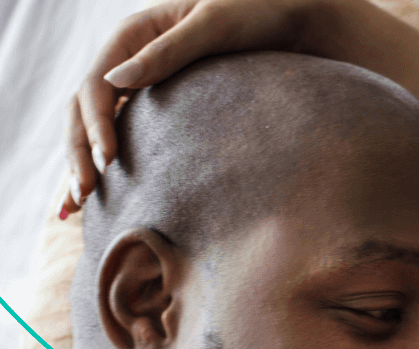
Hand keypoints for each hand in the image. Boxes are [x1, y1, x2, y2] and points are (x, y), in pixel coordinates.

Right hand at [62, 0, 319, 216]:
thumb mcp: (213, 27)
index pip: (96, 87)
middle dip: (79, 153)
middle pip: (85, 109)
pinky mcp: (160, 100)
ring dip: (83, 162)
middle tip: (82, 197)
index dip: (95, 126)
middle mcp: (129, 57)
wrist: (288, 19)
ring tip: (75, 206)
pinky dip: (109, 158)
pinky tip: (104, 192)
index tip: (107, 162)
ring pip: (97, 123)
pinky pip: (124, 130)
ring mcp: (142, 80)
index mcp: (132, 35)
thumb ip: (167, 53)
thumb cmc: (254, 14)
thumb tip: (115, 82)